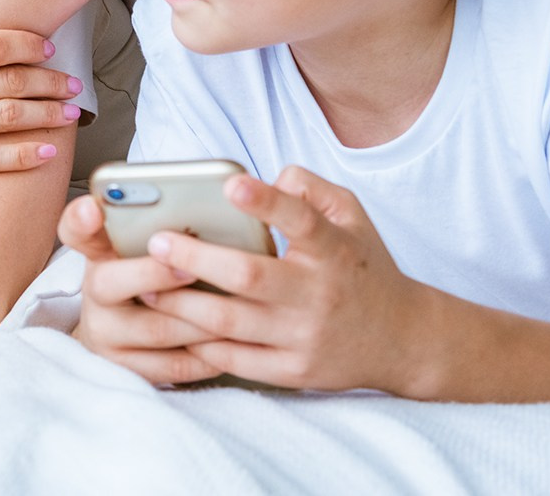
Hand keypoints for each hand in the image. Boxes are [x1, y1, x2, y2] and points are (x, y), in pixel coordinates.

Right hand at [59, 193, 216, 383]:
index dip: (81, 220)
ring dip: (199, 319)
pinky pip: (173, 366)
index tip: (94, 208)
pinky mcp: (127, 370)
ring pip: (156, 329)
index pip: (76, 230)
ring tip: (235, 307)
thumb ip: (163, 229)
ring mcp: (106, 334)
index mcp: (99, 252)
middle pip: (110, 282)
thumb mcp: (143, 248)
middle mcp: (95, 292)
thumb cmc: (148, 279)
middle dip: (156, 275)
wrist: (122, 336)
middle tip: (192, 268)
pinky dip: (208, 354)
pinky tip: (234, 341)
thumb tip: (206, 211)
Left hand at [138, 168, 426, 392]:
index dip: (267, 201)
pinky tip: (173, 324)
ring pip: (231, 322)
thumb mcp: (352, 216)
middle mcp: (319, 294)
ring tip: (148, 284)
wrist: (402, 339)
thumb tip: (263, 176)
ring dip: (182, 304)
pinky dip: (201, 343)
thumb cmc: (361, 266)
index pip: (301, 220)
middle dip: (196, 258)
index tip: (231, 183)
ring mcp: (305, 337)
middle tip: (156, 242)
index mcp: (334, 250)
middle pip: (249, 276)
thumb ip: (309, 188)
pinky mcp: (294, 372)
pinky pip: (236, 359)